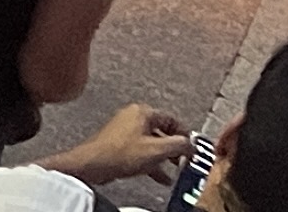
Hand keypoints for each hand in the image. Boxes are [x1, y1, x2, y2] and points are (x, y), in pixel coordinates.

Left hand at [68, 107, 190, 185]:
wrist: (95, 163)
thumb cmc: (122, 152)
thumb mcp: (158, 150)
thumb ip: (178, 145)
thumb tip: (190, 144)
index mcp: (142, 112)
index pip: (170, 118)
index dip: (184, 133)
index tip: (192, 145)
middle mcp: (132, 117)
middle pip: (161, 130)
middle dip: (174, 146)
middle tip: (185, 158)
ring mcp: (124, 129)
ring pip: (151, 142)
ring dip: (164, 156)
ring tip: (175, 169)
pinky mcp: (119, 143)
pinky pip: (141, 150)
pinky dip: (152, 161)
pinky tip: (161, 176)